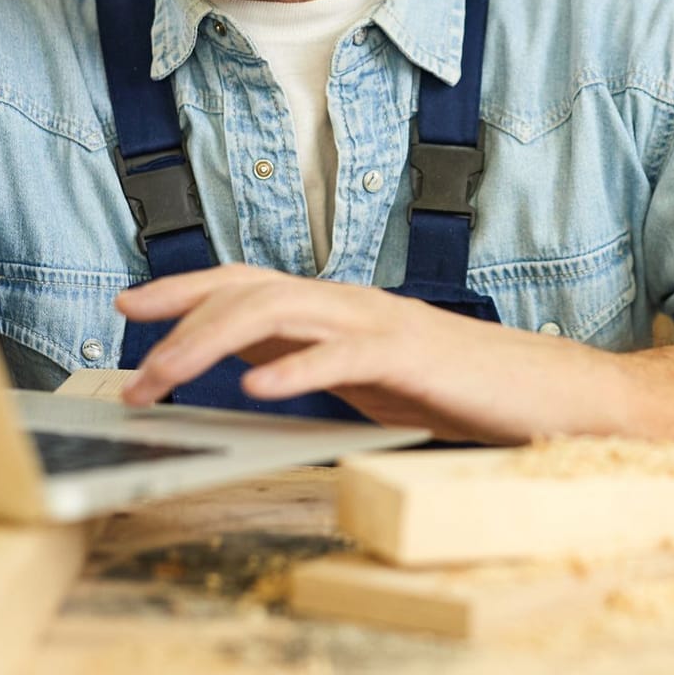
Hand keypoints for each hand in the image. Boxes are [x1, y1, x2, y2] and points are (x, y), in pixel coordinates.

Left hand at [113, 265, 621, 443]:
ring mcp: (380, 323)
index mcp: (338, 306)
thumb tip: (248, 365)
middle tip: (132, 374)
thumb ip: (312, 360)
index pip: (246, 283)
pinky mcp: (412, 356)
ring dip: (211, 345)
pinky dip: (296, 369)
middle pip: (247, 292)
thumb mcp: (366, 375)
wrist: (547, 391)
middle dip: (178, 325)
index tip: (126, 307)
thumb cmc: (459, 387)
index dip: (183, 289)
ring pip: (279, 313)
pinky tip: (258, 392)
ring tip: (167, 379)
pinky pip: (344, 354)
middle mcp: (352, 301)